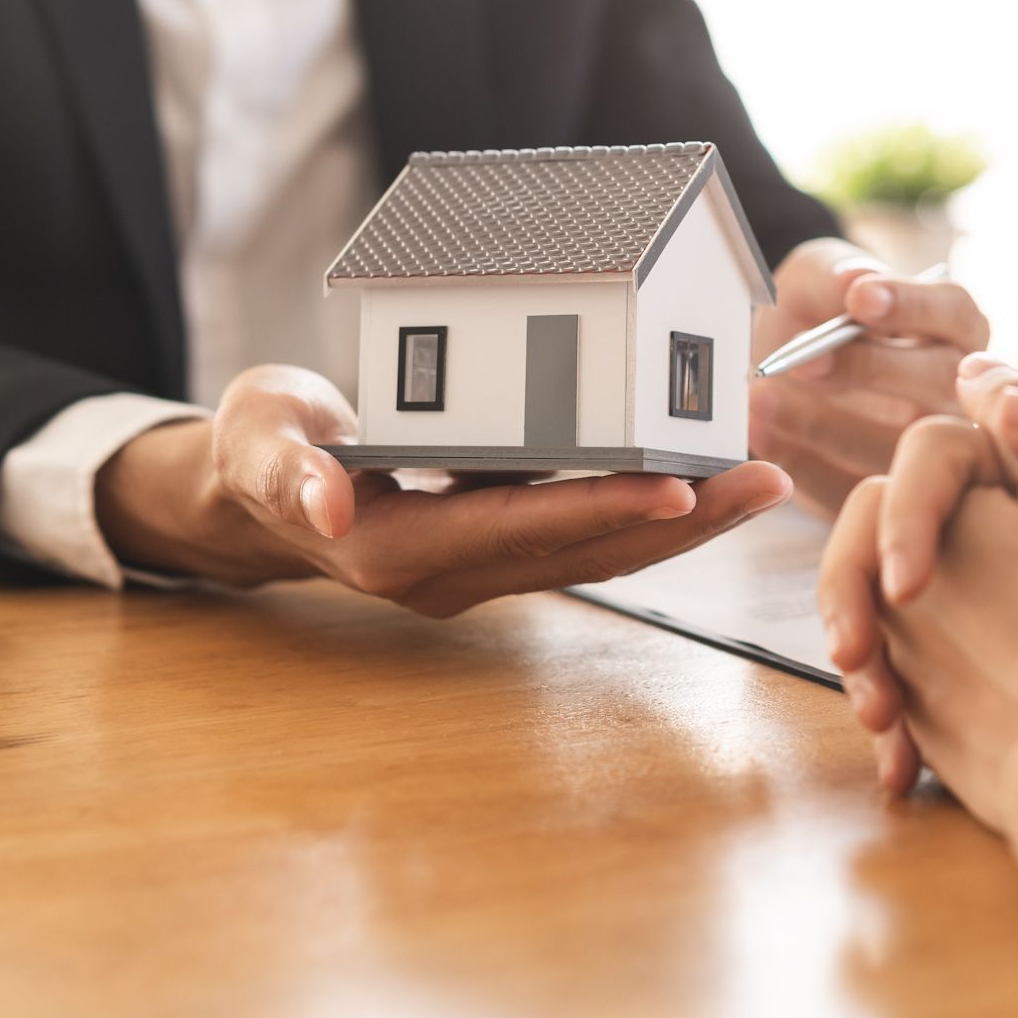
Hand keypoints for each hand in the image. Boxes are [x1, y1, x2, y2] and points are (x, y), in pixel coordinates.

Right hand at [96, 365, 793, 614]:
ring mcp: (479, 567)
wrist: (254, 486)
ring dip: (682, 522)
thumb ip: (288, 473)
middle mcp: (450, 573)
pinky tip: (700, 473)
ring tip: (758, 478)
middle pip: (585, 552)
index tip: (680, 484)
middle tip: (763, 479)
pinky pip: (585, 534)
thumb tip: (329, 508)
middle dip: (680, 521)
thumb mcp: (257, 444)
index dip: (601, 508)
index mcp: (399, 551)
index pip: (520, 531)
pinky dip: (645, 505)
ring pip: (598, 551)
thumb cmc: (258, 448)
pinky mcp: (495, 546)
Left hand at [750, 237, 988, 512]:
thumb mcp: (813, 281)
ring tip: (761, 399)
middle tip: (805, 360)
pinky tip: (757, 434)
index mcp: (954, 327)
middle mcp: (956, 392)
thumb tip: (856, 279)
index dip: (912, 304)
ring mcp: (929, 452)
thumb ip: (831, 277)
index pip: (954, 311)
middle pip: (938, 381)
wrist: (784, 368)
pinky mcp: (885, 494)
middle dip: (870, 369)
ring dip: (824, 425)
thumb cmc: (813, 316)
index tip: (859, 297)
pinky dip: (801, 463)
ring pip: (895, 447)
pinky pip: (852, 490)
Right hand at [823, 454, 1017, 826]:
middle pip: (880, 536)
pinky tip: (903, 757)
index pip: (927, 463)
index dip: (899, 515)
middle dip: (852, 594)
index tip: (909, 585)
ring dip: (868, 660)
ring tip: (881, 718)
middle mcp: (996, 525)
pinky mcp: (989, 660)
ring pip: (888, 611)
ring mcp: (987, 597)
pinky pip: (922, 674)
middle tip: (858, 656)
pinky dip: (905, 716)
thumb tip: (985, 386)